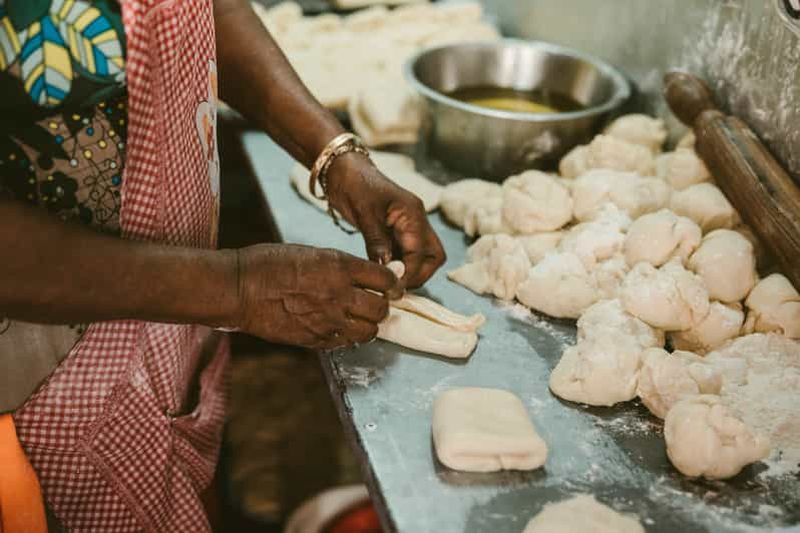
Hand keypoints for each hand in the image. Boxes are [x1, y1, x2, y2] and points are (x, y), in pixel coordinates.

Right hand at [234, 244, 398, 349]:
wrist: (239, 288)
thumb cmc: (270, 263)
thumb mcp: (312, 253)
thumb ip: (342, 267)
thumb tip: (366, 276)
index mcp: (339, 267)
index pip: (385, 280)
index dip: (393, 284)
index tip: (392, 287)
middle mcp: (339, 294)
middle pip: (381, 309)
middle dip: (382, 307)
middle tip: (376, 304)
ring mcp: (328, 320)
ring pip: (369, 331)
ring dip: (368, 325)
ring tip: (359, 319)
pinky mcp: (315, 339)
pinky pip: (345, 343)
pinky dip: (347, 337)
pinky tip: (338, 327)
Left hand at [325, 152, 445, 289]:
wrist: (344, 171)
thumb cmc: (355, 186)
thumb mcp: (364, 215)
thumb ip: (377, 243)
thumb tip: (389, 271)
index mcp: (413, 214)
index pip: (420, 253)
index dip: (408, 273)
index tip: (391, 287)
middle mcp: (417, 221)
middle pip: (433, 257)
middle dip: (418, 275)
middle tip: (394, 286)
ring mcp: (410, 227)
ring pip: (423, 258)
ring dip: (409, 272)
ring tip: (388, 282)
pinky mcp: (399, 233)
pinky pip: (407, 255)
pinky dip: (399, 267)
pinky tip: (384, 273)